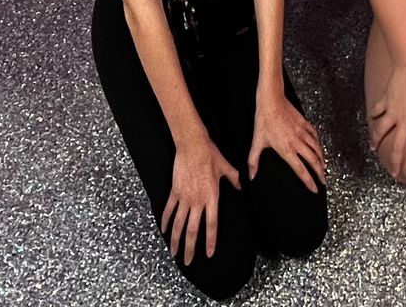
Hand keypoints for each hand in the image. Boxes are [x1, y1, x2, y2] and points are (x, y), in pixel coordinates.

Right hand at [162, 133, 241, 265]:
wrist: (193, 145)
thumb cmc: (211, 155)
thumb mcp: (227, 168)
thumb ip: (234, 179)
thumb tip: (242, 186)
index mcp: (212, 198)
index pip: (211, 225)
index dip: (210, 241)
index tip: (208, 254)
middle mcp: (197, 201)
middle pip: (192, 230)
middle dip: (189, 248)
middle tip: (188, 261)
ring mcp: (184, 197)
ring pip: (178, 224)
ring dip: (175, 240)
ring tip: (174, 253)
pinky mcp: (175, 191)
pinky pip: (168, 210)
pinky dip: (165, 221)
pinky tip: (163, 231)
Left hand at [249, 91, 325, 192]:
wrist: (272, 100)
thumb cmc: (263, 120)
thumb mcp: (257, 142)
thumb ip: (254, 161)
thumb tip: (251, 176)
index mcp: (286, 149)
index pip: (301, 170)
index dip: (309, 181)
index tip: (315, 189)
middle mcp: (297, 142)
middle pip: (313, 161)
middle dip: (320, 173)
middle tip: (324, 181)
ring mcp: (302, 132)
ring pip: (317, 149)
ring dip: (322, 160)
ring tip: (324, 168)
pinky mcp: (305, 123)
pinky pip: (315, 136)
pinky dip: (319, 144)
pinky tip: (319, 148)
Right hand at [370, 61, 405, 182]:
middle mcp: (404, 122)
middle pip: (397, 147)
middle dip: (395, 163)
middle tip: (393, 173)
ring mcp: (392, 113)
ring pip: (380, 132)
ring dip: (376, 141)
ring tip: (373, 148)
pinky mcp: (384, 102)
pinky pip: (376, 112)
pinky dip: (372, 117)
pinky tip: (371, 121)